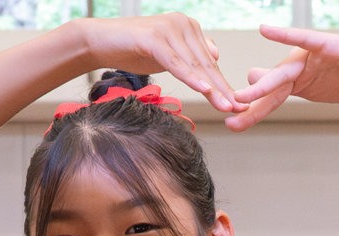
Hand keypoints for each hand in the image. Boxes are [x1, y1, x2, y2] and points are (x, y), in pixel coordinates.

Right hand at [76, 13, 240, 115]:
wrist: (100, 41)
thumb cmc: (132, 49)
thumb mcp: (168, 54)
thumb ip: (190, 55)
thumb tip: (214, 54)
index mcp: (189, 27)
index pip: (209, 62)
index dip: (223, 84)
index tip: (238, 105)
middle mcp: (183, 24)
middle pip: (206, 64)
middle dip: (222, 89)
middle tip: (238, 109)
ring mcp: (169, 28)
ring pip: (194, 65)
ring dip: (211, 88)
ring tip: (225, 106)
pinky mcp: (154, 37)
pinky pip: (176, 62)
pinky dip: (190, 77)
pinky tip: (204, 90)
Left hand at [230, 27, 338, 131]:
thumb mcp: (310, 88)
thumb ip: (285, 89)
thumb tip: (256, 83)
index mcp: (293, 81)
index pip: (268, 99)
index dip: (252, 112)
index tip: (233, 125)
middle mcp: (296, 67)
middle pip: (270, 89)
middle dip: (251, 104)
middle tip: (230, 115)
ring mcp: (309, 57)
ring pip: (283, 73)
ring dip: (263, 84)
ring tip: (243, 94)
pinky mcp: (324, 46)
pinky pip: (303, 39)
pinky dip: (284, 35)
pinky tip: (266, 30)